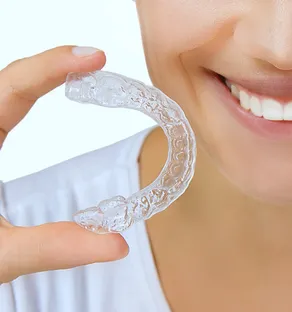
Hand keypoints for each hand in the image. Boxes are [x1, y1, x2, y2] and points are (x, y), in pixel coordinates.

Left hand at [0, 46, 128, 283]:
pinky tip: (50, 90)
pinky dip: (30, 90)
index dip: (53, 67)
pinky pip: (3, 107)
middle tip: (96, 59)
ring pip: (4, 90)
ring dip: (41, 73)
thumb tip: (116, 244)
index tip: (93, 58)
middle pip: (9, 81)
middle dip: (53, 64)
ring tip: (82, 67)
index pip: (12, 88)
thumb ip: (52, 247)